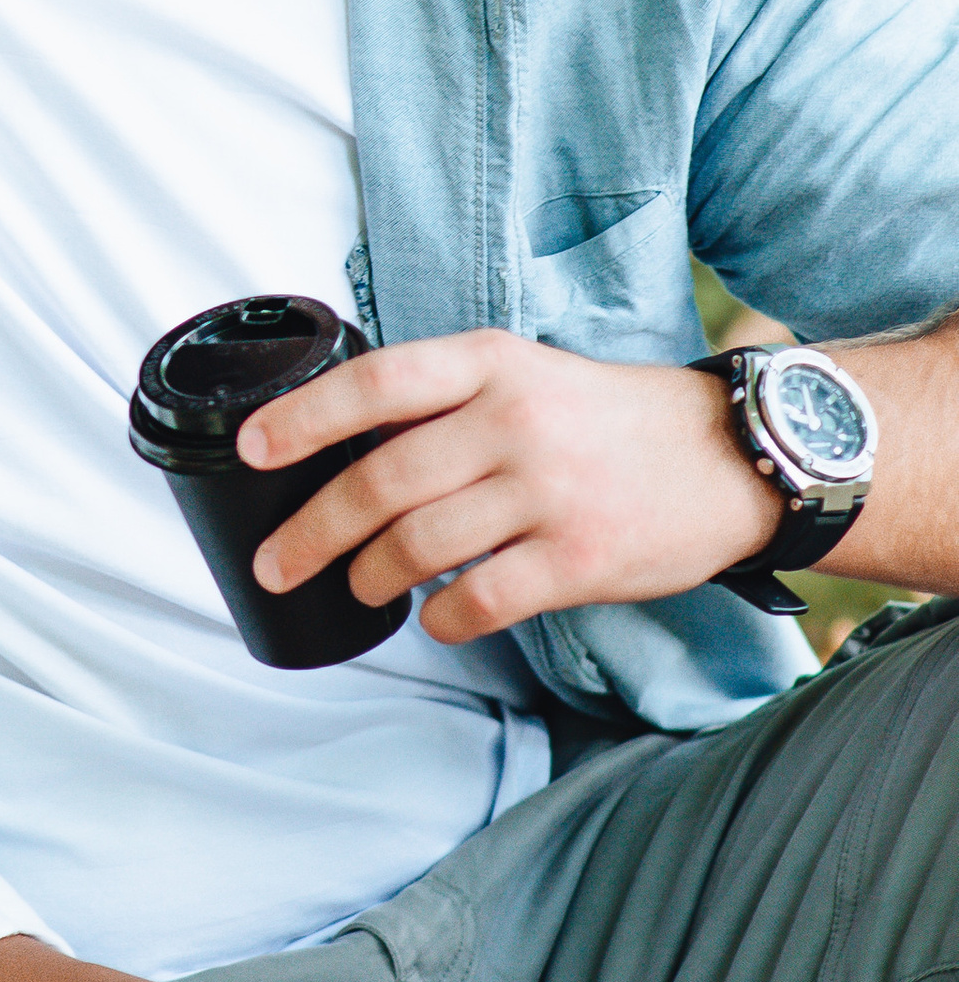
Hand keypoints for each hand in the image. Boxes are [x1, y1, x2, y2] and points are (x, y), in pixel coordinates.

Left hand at [242, 330, 779, 638]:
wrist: (731, 456)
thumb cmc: (607, 419)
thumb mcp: (526, 375)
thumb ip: (446, 403)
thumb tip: (343, 445)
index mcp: (492, 363)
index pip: (375, 384)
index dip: (303, 418)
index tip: (251, 451)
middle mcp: (515, 420)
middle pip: (381, 480)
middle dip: (312, 530)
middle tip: (275, 562)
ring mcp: (550, 491)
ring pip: (419, 545)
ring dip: (370, 577)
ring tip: (358, 587)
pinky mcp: (582, 559)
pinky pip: (482, 599)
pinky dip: (443, 618)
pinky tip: (435, 618)